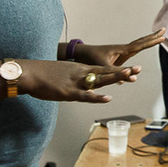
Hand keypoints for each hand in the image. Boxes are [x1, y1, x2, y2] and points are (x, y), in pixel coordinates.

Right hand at [20, 60, 140, 103]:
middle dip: (122, 71)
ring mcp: (75, 82)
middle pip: (105, 72)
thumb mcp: (63, 73)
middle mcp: (81, 73)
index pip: (103, 68)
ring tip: (129, 76)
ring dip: (114, 78)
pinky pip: (85, 95)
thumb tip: (82, 84)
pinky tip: (107, 98)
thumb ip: (75, 78)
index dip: (118, 69)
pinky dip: (97, 97)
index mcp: (80, 69)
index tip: (132, 68)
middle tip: (138, 68)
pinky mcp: (68, 92)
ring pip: (99, 80)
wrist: (28, 73)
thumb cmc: (43, 75)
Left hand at [75, 28, 165, 66]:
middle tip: (164, 30)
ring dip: (148, 41)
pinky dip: (140, 48)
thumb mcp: (106, 67)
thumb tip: (135, 78)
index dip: (152, 41)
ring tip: (157, 37)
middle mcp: (123, 49)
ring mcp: (121, 52)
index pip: (141, 45)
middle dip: (153, 37)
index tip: (162, 36)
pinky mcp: (118, 57)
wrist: (82, 53)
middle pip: (142, 42)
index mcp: (122, 50)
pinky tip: (144, 47)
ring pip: (138, 45)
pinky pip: (133, 52)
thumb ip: (120, 73)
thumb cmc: (92, 58)